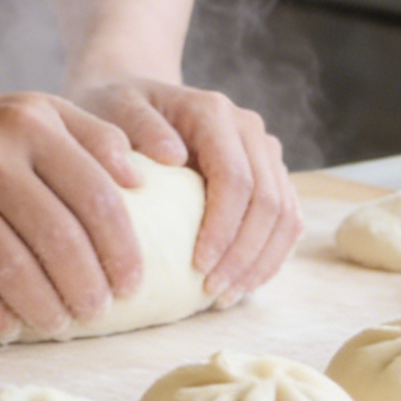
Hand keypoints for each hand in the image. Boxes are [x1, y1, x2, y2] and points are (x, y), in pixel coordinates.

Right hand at [0, 88, 147, 335]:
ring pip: (9, 264)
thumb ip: (93, 135)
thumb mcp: (34, 112)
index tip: (132, 285)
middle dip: (86, 286)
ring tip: (58, 322)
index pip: (95, 195)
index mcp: (30, 122)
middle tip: (96, 312)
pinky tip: (6, 325)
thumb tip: (142, 180)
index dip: (121, 249)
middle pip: (57, 237)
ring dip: (43, 306)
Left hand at [70, 78, 302, 302]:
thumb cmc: (114, 110)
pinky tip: (241, 284)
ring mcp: (264, 152)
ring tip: (224, 296)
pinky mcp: (269, 176)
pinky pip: (286, 221)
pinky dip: (269, 257)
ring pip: (285, 215)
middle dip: (244, 255)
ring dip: (260, 263)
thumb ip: (139, 127)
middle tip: (211, 293)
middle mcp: (248, 128)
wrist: (131, 104)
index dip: (223, 228)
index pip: (235, 178)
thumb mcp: (114, 110)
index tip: (197, 267)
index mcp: (213, 112)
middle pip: (268, 201)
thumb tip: (173, 156)